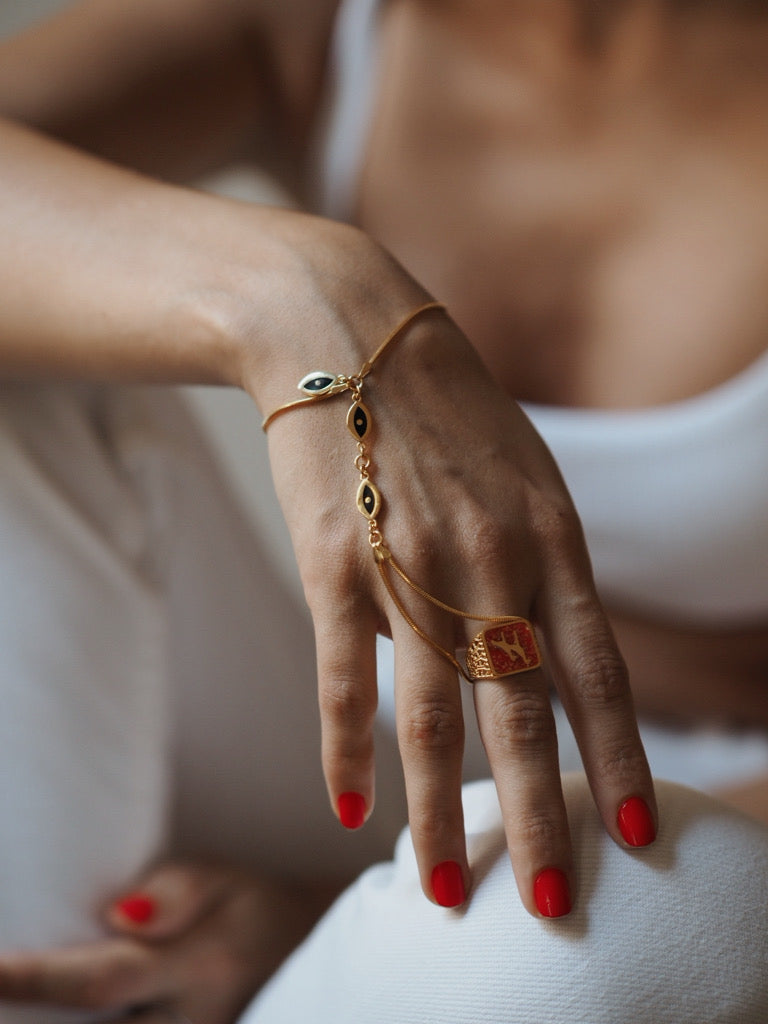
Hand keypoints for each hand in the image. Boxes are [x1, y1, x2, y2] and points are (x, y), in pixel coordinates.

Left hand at [0, 862, 333, 1022]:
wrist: (301, 953)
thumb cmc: (252, 907)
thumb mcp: (224, 879)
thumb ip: (174, 892)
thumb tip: (117, 914)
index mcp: (199, 966)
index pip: (103, 980)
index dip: (35, 981)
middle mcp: (189, 1023)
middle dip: (32, 1016)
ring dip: (58, 1023)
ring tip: (18, 997)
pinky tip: (55, 1011)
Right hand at [253, 229, 655, 916]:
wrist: (345, 334)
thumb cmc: (442, 410)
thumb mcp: (521, 476)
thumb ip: (529, 568)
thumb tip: (516, 657)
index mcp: (550, 539)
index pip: (600, 672)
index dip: (619, 758)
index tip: (635, 831)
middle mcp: (490, 562)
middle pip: (524, 713)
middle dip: (542, 816)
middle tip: (555, 903)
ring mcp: (410, 565)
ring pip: (433, 714)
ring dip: (439, 812)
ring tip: (441, 886)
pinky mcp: (333, 563)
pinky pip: (344, 675)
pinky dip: (344, 746)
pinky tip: (346, 807)